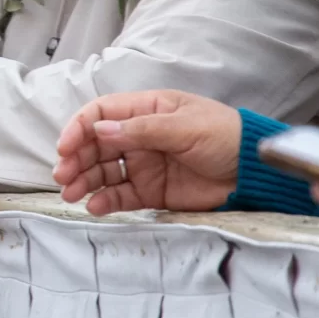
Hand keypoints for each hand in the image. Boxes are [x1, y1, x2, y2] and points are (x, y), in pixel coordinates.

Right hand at [54, 89, 241, 213]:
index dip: (80, 128)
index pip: (101, 114)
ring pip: (104, 172)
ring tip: (71, 195)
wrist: (255, 172)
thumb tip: (100, 129)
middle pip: (96, 145)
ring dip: (84, 181)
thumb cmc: (225, 136)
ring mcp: (145, 164)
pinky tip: (95, 207)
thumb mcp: (185, 126)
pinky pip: (122, 196)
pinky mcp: (153, 191)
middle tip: (63, 177)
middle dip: (76, 159)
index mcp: (146, 110)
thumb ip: (142, 129)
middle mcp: (140, 136)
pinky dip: (106, 201)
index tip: (65, 147)